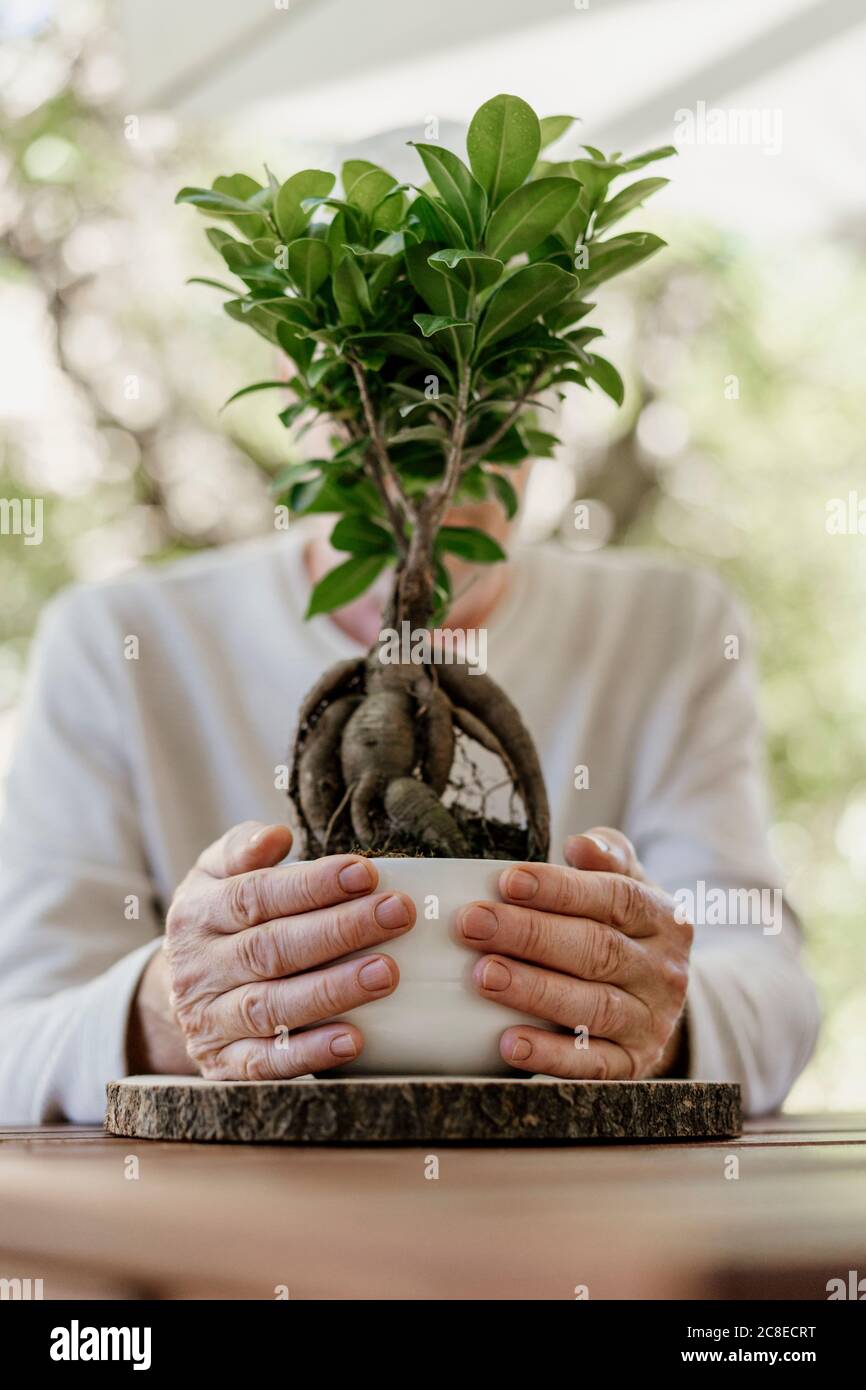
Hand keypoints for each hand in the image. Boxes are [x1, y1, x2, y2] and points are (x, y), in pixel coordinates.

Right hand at [130, 822, 414, 1079]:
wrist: (179, 994)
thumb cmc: (220, 921)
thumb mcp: (214, 876)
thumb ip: (242, 849)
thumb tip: (276, 836)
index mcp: (197, 914)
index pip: (255, 896)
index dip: (311, 886)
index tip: (366, 873)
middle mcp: (198, 968)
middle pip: (270, 950)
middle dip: (338, 931)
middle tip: (397, 914)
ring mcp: (208, 1021)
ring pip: (271, 1007)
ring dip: (332, 990)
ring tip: (386, 972)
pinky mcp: (223, 1066)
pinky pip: (266, 1064)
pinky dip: (308, 1054)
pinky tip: (353, 1040)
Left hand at [455, 828, 691, 1079]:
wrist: (656, 1001)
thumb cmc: (624, 929)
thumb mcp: (630, 885)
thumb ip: (608, 856)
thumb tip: (580, 845)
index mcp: (664, 919)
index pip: (615, 897)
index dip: (560, 890)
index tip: (507, 881)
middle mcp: (664, 971)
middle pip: (596, 950)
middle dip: (529, 935)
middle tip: (472, 924)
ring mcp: (650, 1022)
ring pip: (591, 1007)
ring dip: (533, 991)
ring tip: (483, 975)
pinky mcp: (631, 1065)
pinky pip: (589, 1064)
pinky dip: (549, 1055)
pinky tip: (508, 1042)